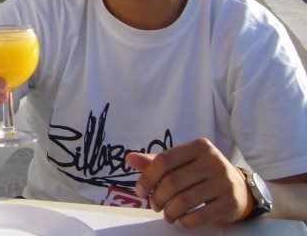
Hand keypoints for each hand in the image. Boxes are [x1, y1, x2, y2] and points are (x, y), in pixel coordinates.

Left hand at [127, 138, 249, 227]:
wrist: (239, 188)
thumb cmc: (202, 173)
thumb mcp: (182, 162)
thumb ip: (156, 161)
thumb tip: (129, 158)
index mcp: (199, 146)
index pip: (165, 160)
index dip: (147, 177)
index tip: (139, 190)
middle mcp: (213, 161)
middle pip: (173, 181)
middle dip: (157, 197)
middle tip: (153, 205)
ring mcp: (224, 182)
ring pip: (185, 200)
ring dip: (169, 211)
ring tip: (166, 214)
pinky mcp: (230, 203)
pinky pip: (200, 216)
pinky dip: (185, 220)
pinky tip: (181, 219)